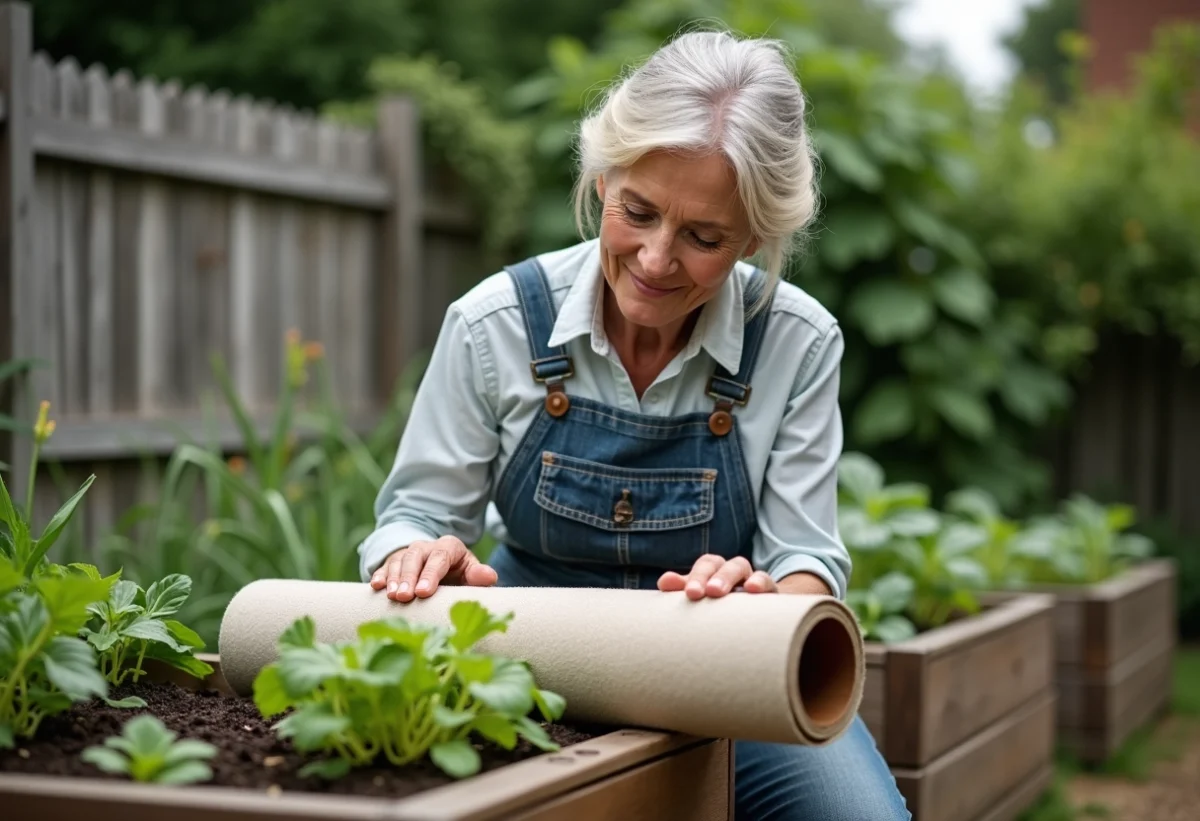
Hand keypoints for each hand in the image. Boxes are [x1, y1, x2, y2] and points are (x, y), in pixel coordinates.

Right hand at [368, 536, 497, 601]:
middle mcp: (426, 547)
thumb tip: (490, 576)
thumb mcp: (470, 573)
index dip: (431, 574)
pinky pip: (384, 566)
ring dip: (394, 579)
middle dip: (409, 577)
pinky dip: (380, 576)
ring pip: (398, 561)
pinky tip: (375, 587)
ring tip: (392, 597)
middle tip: (405, 597)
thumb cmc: (458, 575)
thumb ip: (478, 576)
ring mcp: (408, 553)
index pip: (440, 557)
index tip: (424, 592)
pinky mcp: (393, 562)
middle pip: (415, 557)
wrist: (439, 567)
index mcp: (449, 547)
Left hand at [657, 555, 777, 599]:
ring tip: (717, 591)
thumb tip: (663, 582)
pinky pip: (767, 582)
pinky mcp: (769, 592)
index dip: (694, 576)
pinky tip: (752, 590)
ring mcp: (751, 579)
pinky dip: (760, 582)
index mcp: (715, 571)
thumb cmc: (724, 607)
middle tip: (695, 593)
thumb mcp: (704, 598)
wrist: (759, 618)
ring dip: (727, 576)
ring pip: (740, 566)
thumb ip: (685, 589)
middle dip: (705, 576)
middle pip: (719, 564)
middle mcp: (732, 571)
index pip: (704, 565)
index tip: (686, 593)